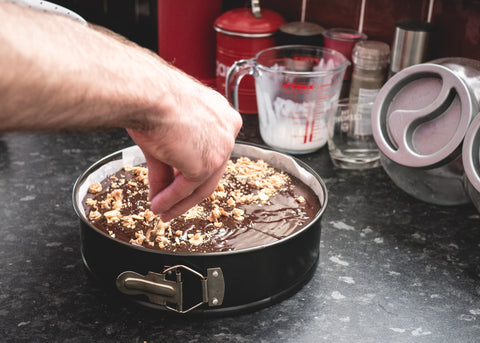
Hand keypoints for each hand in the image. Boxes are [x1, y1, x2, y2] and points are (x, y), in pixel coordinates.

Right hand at [127, 76, 241, 221]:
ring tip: (160, 211)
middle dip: (187, 192)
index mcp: (220, 115)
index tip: (178, 184)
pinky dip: (171, 199)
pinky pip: (188, 187)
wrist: (147, 94)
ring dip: (178, 201)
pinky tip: (158, 205)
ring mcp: (222, 147)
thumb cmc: (150, 98)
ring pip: (201, 183)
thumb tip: (159, 190)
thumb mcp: (164, 132)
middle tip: (170, 205)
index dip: (192, 170)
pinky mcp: (208, 163)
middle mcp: (228, 129)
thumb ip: (167, 164)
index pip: (210, 149)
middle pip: (210, 170)